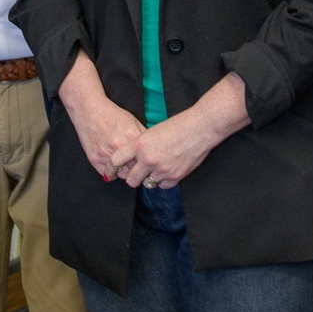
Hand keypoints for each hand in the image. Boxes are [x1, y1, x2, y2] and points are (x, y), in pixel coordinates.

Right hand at [59, 53, 145, 179]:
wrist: (89, 110)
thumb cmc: (111, 115)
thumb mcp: (132, 121)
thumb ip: (142, 135)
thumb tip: (152, 149)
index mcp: (131, 136)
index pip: (145, 158)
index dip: (147, 162)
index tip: (147, 164)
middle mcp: (118, 146)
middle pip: (134, 169)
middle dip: (137, 169)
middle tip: (137, 168)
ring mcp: (105, 154)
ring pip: (121, 175)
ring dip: (125, 172)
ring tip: (126, 167)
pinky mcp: (94, 159)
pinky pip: (107, 175)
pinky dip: (112, 173)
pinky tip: (114, 167)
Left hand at [116, 74, 249, 188]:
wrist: (200, 128)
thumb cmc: (178, 126)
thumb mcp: (152, 131)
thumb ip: (140, 146)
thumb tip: (132, 158)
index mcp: (140, 144)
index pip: (116, 160)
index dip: (112, 167)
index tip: (112, 171)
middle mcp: (148, 159)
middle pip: (131, 180)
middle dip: (133, 178)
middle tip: (137, 173)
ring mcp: (162, 169)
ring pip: (147, 184)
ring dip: (150, 178)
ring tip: (157, 167)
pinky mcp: (175, 177)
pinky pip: (162, 186)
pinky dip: (163, 180)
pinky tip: (168, 169)